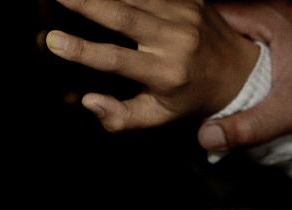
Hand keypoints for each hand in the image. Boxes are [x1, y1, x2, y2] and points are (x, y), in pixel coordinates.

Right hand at [45, 0, 259, 130]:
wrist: (238, 71)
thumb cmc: (189, 96)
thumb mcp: (160, 116)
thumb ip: (122, 116)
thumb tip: (88, 101)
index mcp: (167, 74)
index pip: (117, 61)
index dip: (83, 51)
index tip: (52, 40)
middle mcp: (177, 40)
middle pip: (124, 16)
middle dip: (87, 4)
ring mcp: (185, 14)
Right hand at [196, 0, 291, 150]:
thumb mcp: (289, 113)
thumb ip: (246, 126)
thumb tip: (206, 138)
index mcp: (271, 17)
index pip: (213, 12)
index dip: (190, 34)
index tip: (174, 56)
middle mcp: (277, 11)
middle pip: (222, 19)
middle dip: (202, 44)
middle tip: (183, 70)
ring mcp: (286, 20)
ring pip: (239, 29)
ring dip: (221, 50)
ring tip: (200, 75)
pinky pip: (254, 37)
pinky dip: (241, 53)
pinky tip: (232, 77)